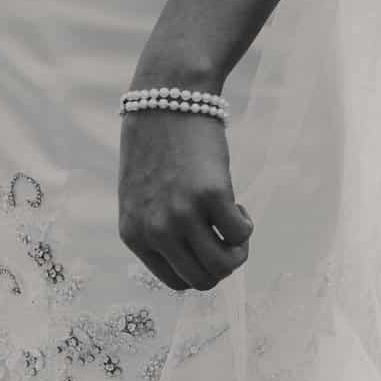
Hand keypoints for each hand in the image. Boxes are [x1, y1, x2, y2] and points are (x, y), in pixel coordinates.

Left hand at [117, 105, 252, 291]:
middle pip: (202, 279)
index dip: (199, 268)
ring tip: (233, 222)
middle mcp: (155, 231)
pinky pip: (240, 234)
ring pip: (223, 266)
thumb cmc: (158, 148)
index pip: (176, 281)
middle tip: (226, 235)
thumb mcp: (143, 197)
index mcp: (134, 235)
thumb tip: (193, 258)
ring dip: (238, 250)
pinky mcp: (211, 196)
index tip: (206, 244)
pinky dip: (246, 225)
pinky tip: (237, 202)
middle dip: (223, 264)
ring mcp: (182, 215)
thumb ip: (158, 230)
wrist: (167, 99)